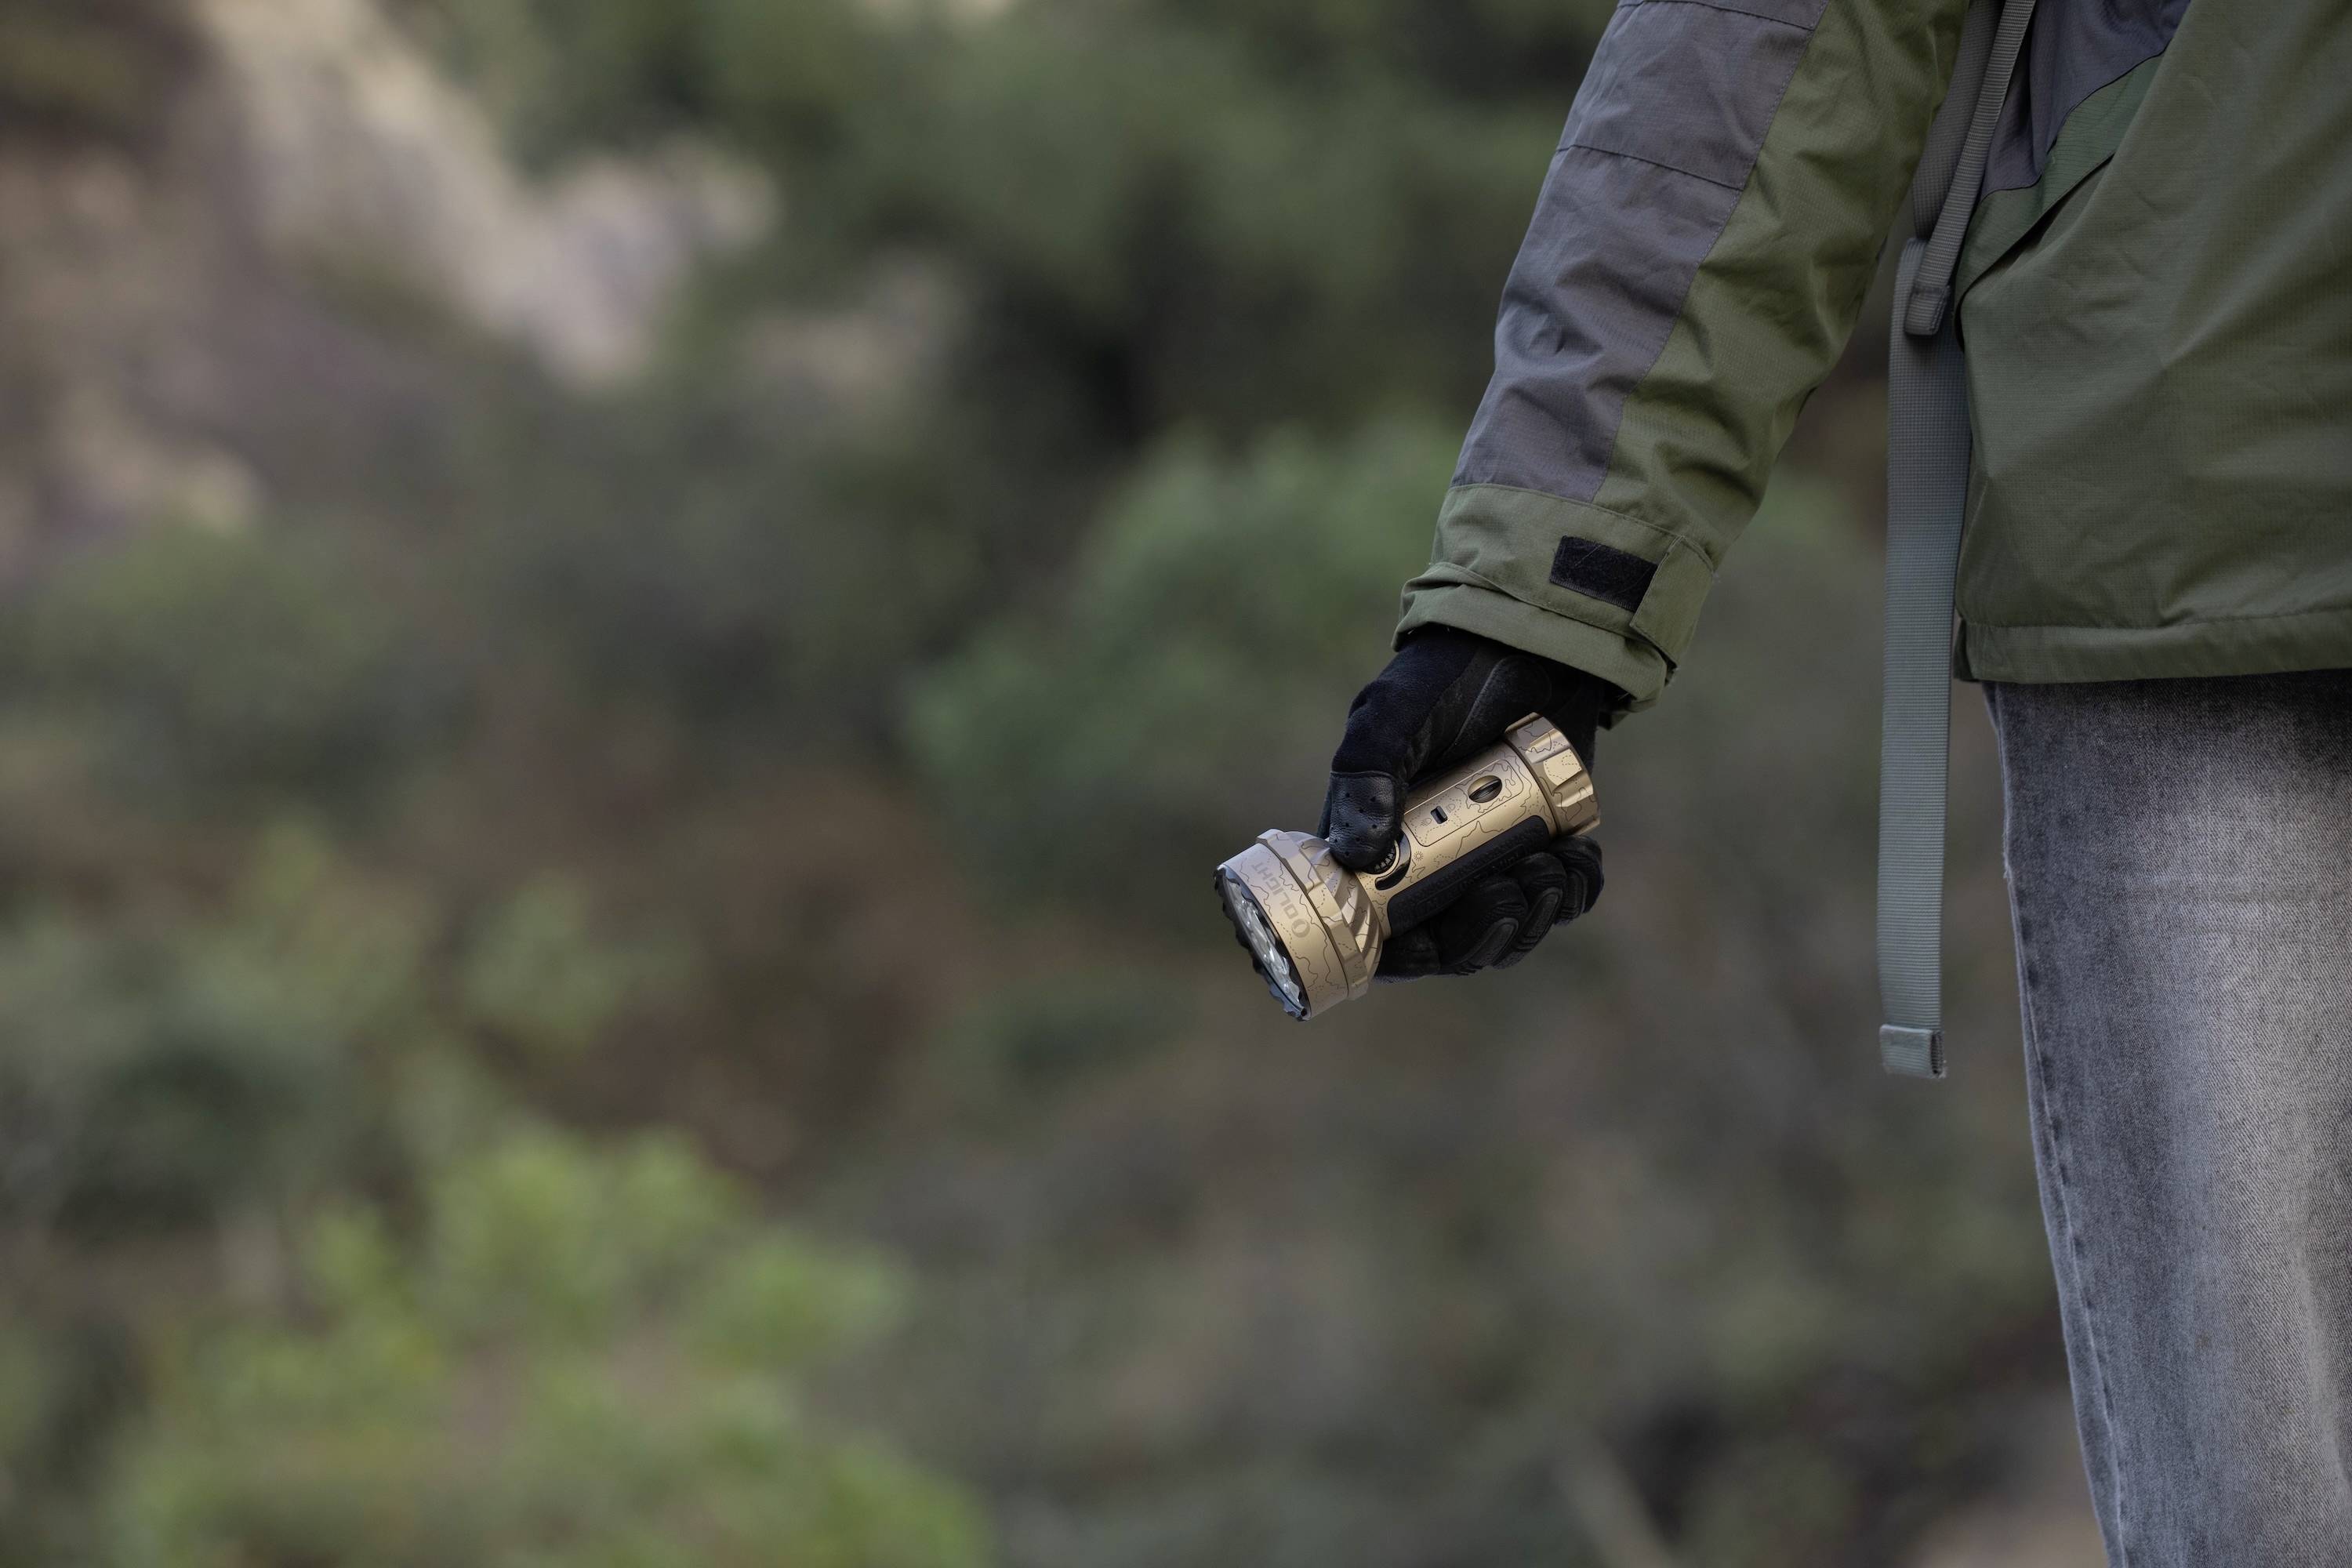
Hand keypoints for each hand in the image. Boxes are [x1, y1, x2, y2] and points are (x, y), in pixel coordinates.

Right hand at [1320, 627, 1613, 980]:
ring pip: (1511, 929)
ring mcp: (1492, 859)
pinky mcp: (1546, 846)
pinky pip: (1563, 899)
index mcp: (1379, 847)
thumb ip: (1367, 773)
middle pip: (1454, 945)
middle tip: (1506, 893)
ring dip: (1533, 917)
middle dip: (1484, 935)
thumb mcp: (1390, 716)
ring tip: (1546, 868)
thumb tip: (1356, 853)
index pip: (1379, 934)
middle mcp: (1434, 865)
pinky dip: (1573, 891)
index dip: (1402, 958)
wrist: (1528, 646)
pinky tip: (1575, 859)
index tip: (1427, 948)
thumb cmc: (1443, 680)